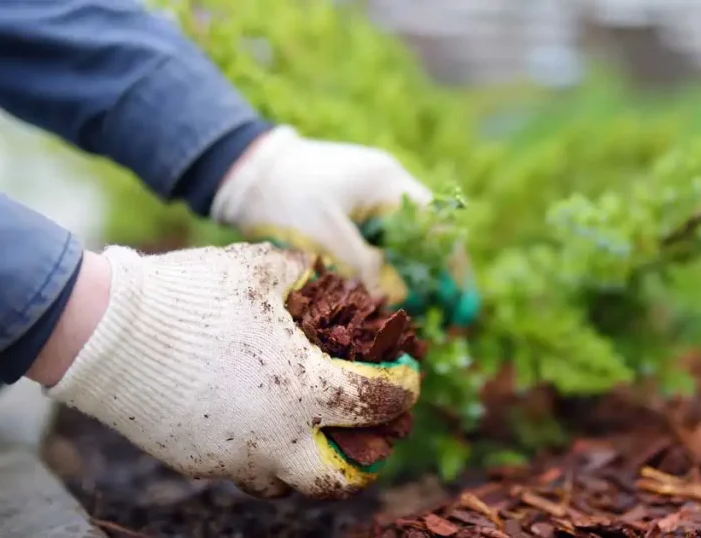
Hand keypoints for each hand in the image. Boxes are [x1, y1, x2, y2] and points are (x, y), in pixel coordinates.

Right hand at [43, 243, 419, 498]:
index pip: (378, 403)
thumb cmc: (192, 295)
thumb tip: (321, 270)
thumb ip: (301, 272)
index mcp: (306, 389)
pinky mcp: (196, 461)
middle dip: (364, 463)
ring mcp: (234, 456)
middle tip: (369, 438)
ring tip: (309, 436)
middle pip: (339, 479)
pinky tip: (255, 422)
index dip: (404, 389)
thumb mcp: (259, 269)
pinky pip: (240, 469)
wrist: (107, 333)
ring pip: (285, 484)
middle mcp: (277, 437)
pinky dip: (258, 453)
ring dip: (307, 463)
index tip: (407, 378)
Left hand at [211, 126, 478, 327]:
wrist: (240, 170)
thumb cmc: (281, 197)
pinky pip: (379, 244)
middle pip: (426, 237)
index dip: (454, 268)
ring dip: (412, 278)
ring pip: (403, 244)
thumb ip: (364, 267)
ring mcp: (367, 196)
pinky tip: (388, 300)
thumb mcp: (325, 236)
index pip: (437, 227)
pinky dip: (387, 270)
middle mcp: (386, 186)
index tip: (461, 305)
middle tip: (449, 319)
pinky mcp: (349, 210)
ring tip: (423, 317)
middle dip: (438, 279)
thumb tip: (398, 297)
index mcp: (388, 182)